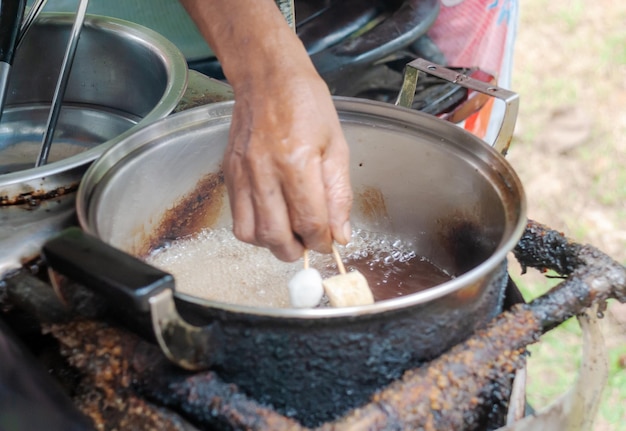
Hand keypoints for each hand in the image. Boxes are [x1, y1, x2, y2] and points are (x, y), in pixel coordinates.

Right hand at [225, 64, 352, 260]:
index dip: (323, 241)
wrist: (267, 77)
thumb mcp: (336, 146)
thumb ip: (338, 195)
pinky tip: (272, 218)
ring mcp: (241, 174)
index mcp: (297, 162)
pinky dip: (255, 229)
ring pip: (251, 234)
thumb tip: (341, 234)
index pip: (309, 222)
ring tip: (289, 233)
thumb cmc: (306, 105)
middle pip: (276, 236)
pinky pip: (236, 218)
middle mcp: (264, 171)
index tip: (330, 242)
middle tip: (310, 244)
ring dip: (272, 244)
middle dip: (297, 251)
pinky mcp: (228, 174)